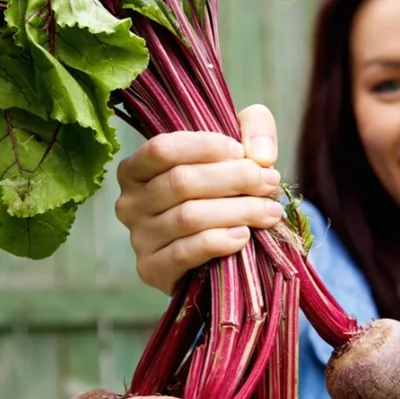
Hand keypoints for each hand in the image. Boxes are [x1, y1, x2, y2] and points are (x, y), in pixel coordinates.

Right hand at [115, 104, 284, 294]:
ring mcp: (138, 238)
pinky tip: (243, 236)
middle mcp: (129, 202)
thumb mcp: (239, 149)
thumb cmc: (223, 192)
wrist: (219, 252)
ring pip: (188, 217)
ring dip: (237, 211)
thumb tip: (260, 154)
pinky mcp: (152, 269)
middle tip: (269, 182)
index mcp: (137, 169)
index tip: (242, 152)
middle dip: (234, 179)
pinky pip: (185, 252)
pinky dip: (218, 242)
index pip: (162, 149)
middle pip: (181, 182)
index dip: (205, 147)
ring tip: (269, 211)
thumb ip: (254, 129)